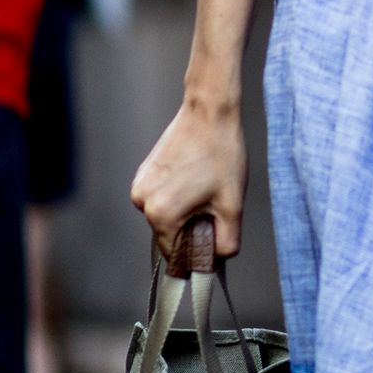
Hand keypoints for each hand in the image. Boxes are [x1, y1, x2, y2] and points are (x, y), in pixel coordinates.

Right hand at [131, 100, 248, 261]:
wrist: (209, 113)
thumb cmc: (222, 155)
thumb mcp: (232, 205)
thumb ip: (226, 242)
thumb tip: (216, 259)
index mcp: (162, 214)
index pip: (175, 254)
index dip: (196, 253)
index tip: (213, 240)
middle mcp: (142, 202)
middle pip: (169, 234)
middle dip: (192, 229)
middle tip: (215, 206)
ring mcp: (140, 185)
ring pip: (165, 216)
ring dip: (185, 212)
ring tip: (206, 188)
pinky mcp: (143, 173)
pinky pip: (160, 198)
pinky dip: (177, 197)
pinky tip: (195, 179)